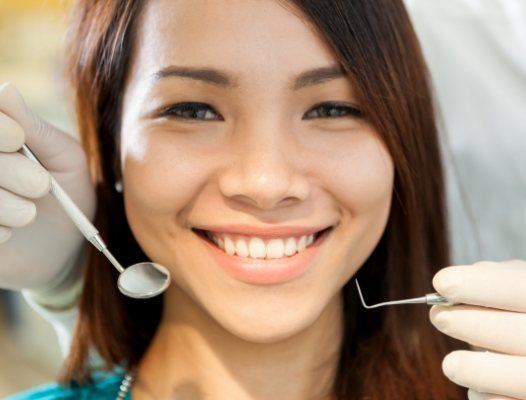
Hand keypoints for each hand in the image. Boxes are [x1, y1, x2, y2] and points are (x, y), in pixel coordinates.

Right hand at [0, 82, 94, 296]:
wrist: (66, 249)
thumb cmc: (68, 194)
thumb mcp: (65, 159)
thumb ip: (36, 129)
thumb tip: (5, 89)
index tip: (17, 138)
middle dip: (6, 168)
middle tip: (40, 186)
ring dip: (0, 202)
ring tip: (29, 214)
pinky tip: (8, 234)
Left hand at [430, 260, 525, 399]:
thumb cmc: (518, 310)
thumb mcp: (512, 284)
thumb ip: (487, 280)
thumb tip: (446, 287)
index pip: (518, 288)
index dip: (481, 285)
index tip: (442, 283)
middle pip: (522, 334)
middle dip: (473, 325)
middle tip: (439, 317)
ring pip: (521, 377)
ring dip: (478, 370)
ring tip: (451, 364)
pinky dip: (487, 395)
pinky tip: (476, 386)